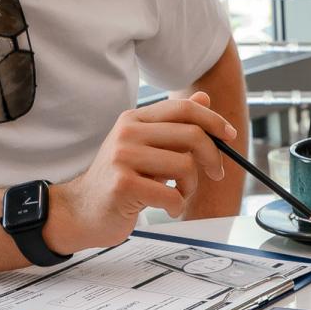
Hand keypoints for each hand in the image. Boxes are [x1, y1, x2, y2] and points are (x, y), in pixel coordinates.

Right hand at [45, 91, 234, 252]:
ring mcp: (123, 157)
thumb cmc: (118, 181)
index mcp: (134, 120)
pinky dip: (177, 206)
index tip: (229, 136)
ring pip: (186, 166)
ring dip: (190, 187)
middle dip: (212, 158)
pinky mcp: (123, 184)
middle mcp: (128, 133)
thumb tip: (203, 98)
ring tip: (178, 195)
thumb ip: (174, 126)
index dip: (213, 121)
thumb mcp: (146, 147)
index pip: (183, 108)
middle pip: (192, 135)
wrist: (81, 211)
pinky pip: (172, 194)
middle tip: (215, 173)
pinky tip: (166, 208)